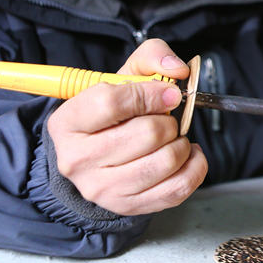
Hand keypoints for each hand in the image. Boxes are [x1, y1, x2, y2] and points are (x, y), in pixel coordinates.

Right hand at [46, 39, 207, 214]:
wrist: (97, 156)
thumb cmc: (114, 112)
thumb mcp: (125, 74)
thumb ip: (152, 56)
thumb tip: (178, 70)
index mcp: (68, 122)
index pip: (112, 103)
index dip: (150, 94)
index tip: (168, 93)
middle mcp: (78, 160)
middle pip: (147, 134)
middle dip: (168, 120)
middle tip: (164, 118)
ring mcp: (102, 189)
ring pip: (165, 161)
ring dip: (180, 142)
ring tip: (171, 137)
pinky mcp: (128, 206)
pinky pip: (179, 187)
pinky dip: (194, 165)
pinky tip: (185, 154)